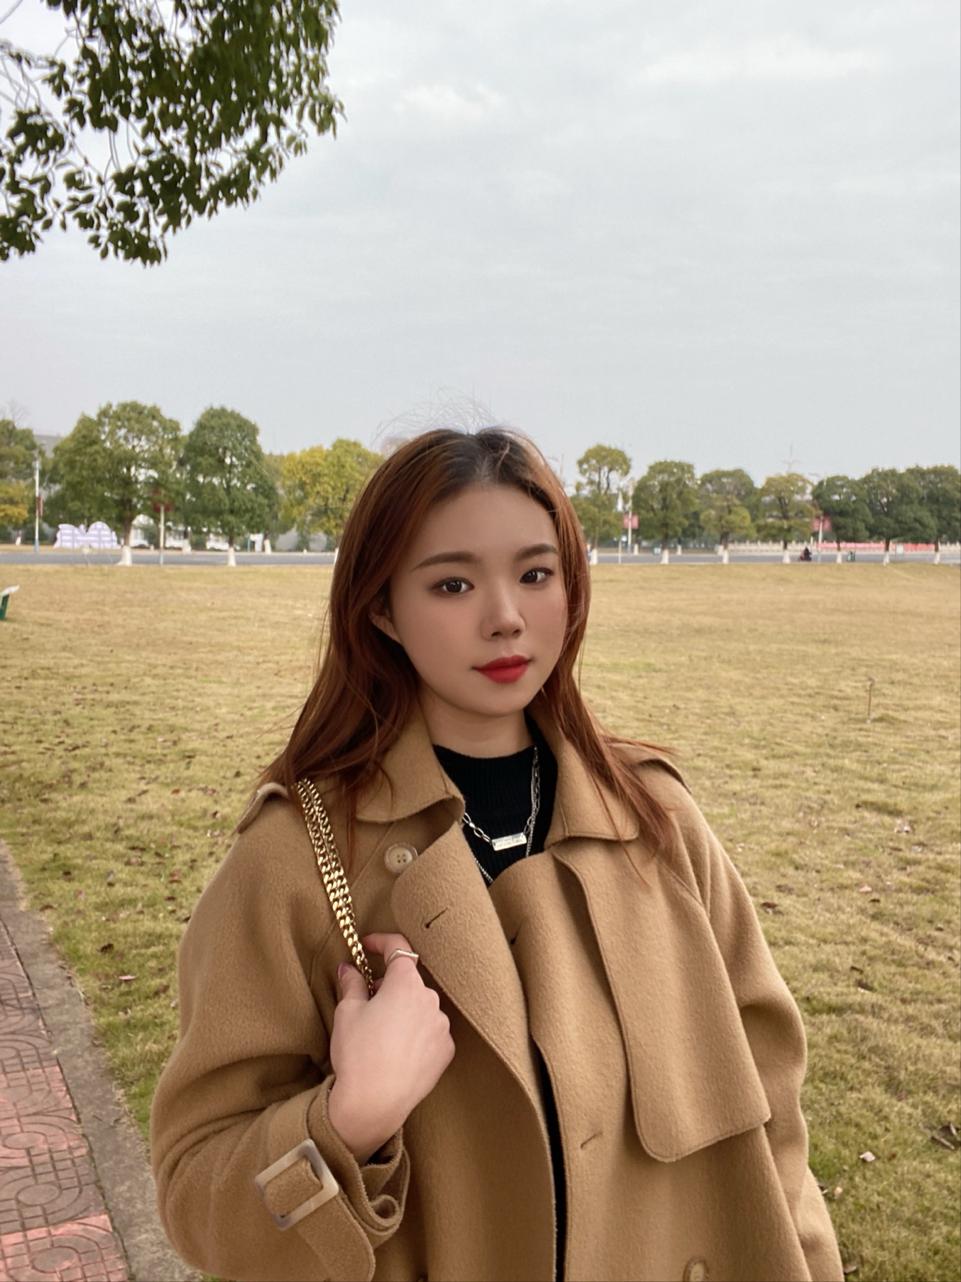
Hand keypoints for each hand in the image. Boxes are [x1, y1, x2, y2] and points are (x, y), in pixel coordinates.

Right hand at [327, 932, 454, 1161]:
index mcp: (406, 983)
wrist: (375, 1103)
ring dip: (405, 1011)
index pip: (398, 948)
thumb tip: (349, 968)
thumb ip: (351, 983)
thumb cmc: (358, 1054)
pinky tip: (398, 1051)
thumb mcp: (347, 1013)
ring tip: (382, 1034)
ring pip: (421, 1007)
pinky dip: (416, 1034)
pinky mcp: (446, 1050)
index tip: (367, 946)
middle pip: (409, 981)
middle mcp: (430, 999)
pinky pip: (430, 1031)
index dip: (381, 942)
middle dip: (390, 986)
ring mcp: (442, 1025)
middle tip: (367, 1001)